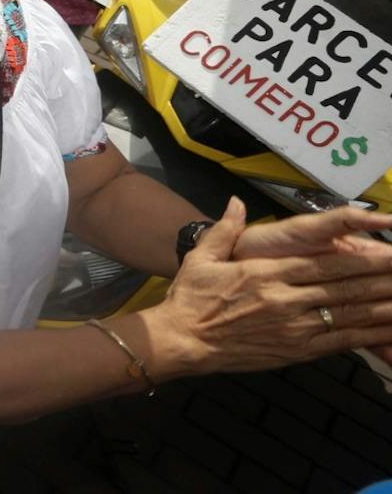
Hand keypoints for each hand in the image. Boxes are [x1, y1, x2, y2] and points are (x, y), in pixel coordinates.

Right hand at [142, 197, 391, 375]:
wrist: (182, 341)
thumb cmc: (191, 298)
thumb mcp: (201, 258)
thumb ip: (225, 230)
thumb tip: (237, 202)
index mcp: (266, 274)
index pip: (324, 265)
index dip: (361, 260)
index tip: (388, 254)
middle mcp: (285, 300)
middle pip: (344, 289)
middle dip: (381, 280)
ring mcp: (294, 328)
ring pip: (348, 315)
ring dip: (383, 307)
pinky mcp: (297, 351)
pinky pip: (340, 341)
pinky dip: (368, 336)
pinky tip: (389, 329)